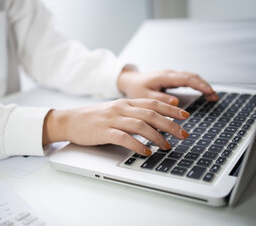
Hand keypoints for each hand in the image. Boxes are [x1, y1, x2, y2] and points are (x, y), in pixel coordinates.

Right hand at [42, 99, 190, 155]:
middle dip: (170, 124)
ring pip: (140, 125)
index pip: (153, 103)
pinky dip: (137, 145)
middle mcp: (121, 108)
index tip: (185, 116)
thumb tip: (155, 124)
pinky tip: (146, 152)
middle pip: (151, 114)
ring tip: (167, 146)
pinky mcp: (104, 131)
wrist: (69, 120)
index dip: (171, 109)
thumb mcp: (115, 111)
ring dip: (156, 136)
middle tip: (184, 134)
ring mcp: (112, 119)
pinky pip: (124, 138)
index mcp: (126, 102)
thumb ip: (133, 114)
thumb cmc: (94, 118)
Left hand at [116, 67, 218, 105]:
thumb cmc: (136, 88)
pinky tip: (204, 92)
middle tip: (215, 97)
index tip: (209, 92)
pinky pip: (188, 79)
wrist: (130, 80)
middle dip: (205, 86)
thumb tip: (175, 102)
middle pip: (192, 76)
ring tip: (213, 96)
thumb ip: (159, 99)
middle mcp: (170, 73)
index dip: (199, 85)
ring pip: (192, 77)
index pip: (186, 79)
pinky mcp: (172, 78)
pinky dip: (198, 85)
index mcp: (164, 77)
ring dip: (203, 85)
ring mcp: (172, 75)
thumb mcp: (144, 96)